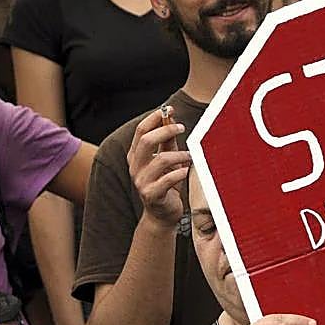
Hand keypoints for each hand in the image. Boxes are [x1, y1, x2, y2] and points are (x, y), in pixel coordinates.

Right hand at [127, 107, 189, 230]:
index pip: (140, 131)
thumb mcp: (167, 160)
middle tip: (182, 128)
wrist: (162, 215)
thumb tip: (170, 116)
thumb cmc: (166, 184)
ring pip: (161, 160)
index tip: (169, 109)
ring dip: (179, 155)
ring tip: (190, 156)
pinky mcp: (152, 195)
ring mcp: (141, 182)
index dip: (154, 117)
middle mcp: (135, 167)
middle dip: (166, 130)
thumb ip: (167, 141)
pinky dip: (180, 173)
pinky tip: (186, 172)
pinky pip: (168, 180)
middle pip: (146, 141)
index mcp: (135, 156)